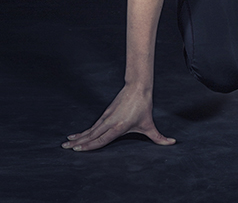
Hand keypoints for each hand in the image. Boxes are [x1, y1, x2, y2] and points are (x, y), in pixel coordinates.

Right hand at [61, 86, 175, 151]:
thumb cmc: (144, 106)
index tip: (78, 150)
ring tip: (66, 143)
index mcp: (119, 127)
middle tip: (65, 149)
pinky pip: (93, 125)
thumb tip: (172, 143)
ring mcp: (107, 117)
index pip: (101, 139)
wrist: (139, 86)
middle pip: (92, 135)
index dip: (90, 146)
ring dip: (78, 137)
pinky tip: (77, 135)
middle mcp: (110, 122)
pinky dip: (84, 130)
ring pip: (90, 130)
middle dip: (79, 143)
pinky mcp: (106, 113)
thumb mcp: (150, 124)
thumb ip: (159, 137)